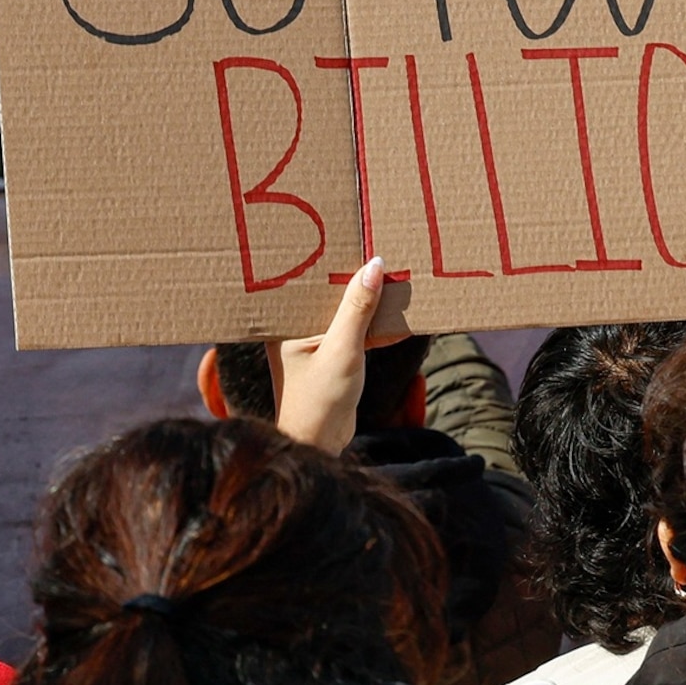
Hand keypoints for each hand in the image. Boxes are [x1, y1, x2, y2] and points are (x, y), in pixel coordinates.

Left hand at [274, 257, 409, 451]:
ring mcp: (315, 342)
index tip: (356, 239)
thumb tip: (374, 266)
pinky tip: (401, 318)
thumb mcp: (342, 350)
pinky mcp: (333, 356)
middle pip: (330, 292)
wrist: (319, 445)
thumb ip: (358, 309)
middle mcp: (295, 328)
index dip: (331, 260)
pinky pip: (356, 331)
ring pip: (347, 311)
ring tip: (398, 280)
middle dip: (357, 278)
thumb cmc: (318, 401)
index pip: (308, 280)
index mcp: (284, 323)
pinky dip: (377, 326)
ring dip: (371, 302)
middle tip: (384, 254)